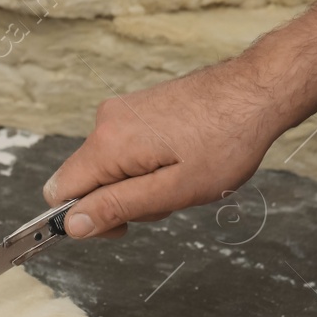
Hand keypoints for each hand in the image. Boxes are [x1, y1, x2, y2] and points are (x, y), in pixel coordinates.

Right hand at [44, 56, 294, 239]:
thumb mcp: (172, 191)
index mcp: (108, 143)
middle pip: (86, 181)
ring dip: (140, 185)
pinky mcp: (137, 107)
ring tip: (183, 177)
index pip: (60, 192)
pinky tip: (182, 161)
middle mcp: (106, 121)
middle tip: (167, 199)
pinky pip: (125, 150)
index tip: (122, 226)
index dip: (83, 219)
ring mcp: (121, 110)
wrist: (256, 91)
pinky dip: (148, 165)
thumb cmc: (225, 141)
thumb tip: (72, 225)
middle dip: (120, 202)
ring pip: (110, 168)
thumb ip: (117, 207)